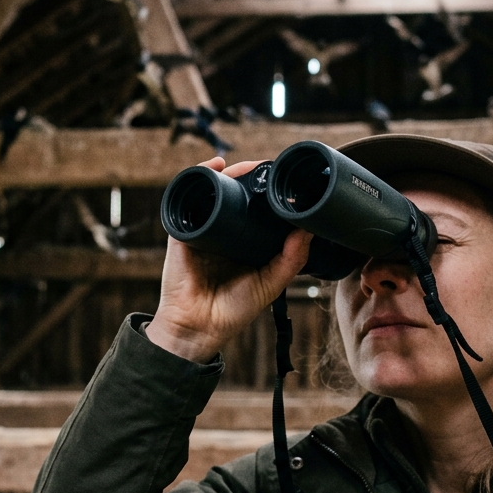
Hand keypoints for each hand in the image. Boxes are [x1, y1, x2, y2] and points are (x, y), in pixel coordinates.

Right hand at [146, 157, 312, 362]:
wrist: (198, 327)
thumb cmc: (232, 310)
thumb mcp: (271, 283)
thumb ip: (291, 259)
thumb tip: (309, 229)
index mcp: (243, 243)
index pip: (256, 210)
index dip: (267, 193)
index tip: (283, 180)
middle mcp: (223, 233)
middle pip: (235, 195)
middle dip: (249, 177)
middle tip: (268, 166)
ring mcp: (202, 229)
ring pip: (213, 192)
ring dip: (228, 173)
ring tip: (246, 165)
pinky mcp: (183, 231)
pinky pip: (188, 199)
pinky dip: (199, 178)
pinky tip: (215, 167)